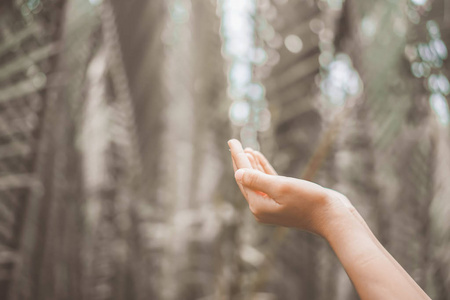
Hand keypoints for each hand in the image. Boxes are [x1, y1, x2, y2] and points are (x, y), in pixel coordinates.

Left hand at [228, 139, 347, 236]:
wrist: (332, 216)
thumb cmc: (308, 201)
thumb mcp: (280, 188)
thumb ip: (257, 180)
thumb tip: (238, 173)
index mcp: (258, 205)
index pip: (243, 176)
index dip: (237, 157)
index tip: (232, 141)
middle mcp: (262, 207)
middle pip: (246, 179)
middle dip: (240, 160)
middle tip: (233, 142)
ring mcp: (272, 205)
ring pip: (257, 180)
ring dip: (251, 164)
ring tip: (246, 149)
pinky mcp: (283, 200)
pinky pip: (268, 182)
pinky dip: (263, 170)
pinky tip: (258, 157)